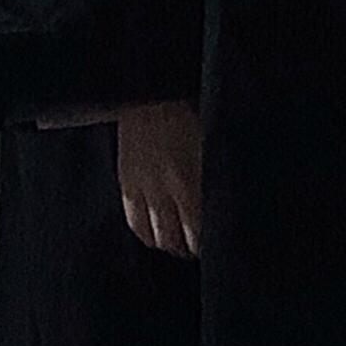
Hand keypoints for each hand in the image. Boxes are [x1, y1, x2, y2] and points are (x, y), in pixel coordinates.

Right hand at [116, 100, 200, 256]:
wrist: (151, 96)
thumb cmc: (187, 115)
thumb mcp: (209, 148)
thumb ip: (212, 180)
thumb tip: (219, 206)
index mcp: (191, 181)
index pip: (197, 231)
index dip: (204, 245)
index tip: (212, 247)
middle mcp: (165, 190)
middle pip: (174, 238)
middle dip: (187, 249)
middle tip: (195, 250)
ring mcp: (143, 189)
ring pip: (154, 235)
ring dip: (166, 244)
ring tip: (176, 245)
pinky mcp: (127, 184)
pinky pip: (134, 221)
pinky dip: (145, 233)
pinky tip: (153, 235)